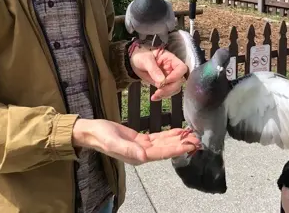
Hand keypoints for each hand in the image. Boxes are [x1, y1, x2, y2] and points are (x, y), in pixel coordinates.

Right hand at [72, 118, 200, 165]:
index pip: (161, 153)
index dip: (176, 149)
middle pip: (166, 149)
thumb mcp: (113, 141)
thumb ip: (128, 149)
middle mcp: (142, 153)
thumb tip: (144, 157)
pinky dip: (168, 134)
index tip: (189, 145)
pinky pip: (158, 138)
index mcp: (137, 156)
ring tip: (191, 135)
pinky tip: (178, 131)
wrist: (91, 131)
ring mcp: (142, 147)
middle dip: (181, 144)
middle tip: (197, 139)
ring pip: (164, 143)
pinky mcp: (140, 139)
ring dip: (177, 139)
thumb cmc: (100, 136)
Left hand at [130, 47, 187, 100]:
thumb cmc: (141, 56)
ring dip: (166, 93)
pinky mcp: (165, 84)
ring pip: (175, 88)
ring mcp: (169, 77)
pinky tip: (154, 97)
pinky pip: (168, 92)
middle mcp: (172, 69)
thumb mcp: (146, 60)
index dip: (176, 76)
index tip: (165, 81)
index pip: (181, 68)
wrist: (135, 62)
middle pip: (179, 80)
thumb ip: (153, 69)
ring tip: (155, 95)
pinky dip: (162, 96)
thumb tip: (161, 81)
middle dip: (170, 88)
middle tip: (158, 90)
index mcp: (171, 59)